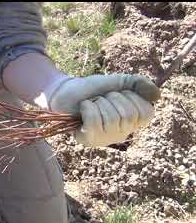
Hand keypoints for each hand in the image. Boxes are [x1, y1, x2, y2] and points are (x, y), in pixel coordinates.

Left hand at [44, 74, 160, 146]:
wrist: (66, 90)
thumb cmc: (93, 89)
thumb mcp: (119, 82)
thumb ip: (139, 85)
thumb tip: (157, 96)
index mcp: (133, 122)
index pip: (146, 113)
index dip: (132, 98)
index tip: (118, 94)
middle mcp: (122, 133)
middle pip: (128, 115)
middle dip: (112, 99)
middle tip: (101, 99)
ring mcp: (105, 139)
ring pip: (111, 118)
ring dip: (99, 103)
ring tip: (92, 104)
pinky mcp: (89, 140)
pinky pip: (94, 122)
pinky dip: (87, 108)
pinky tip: (83, 108)